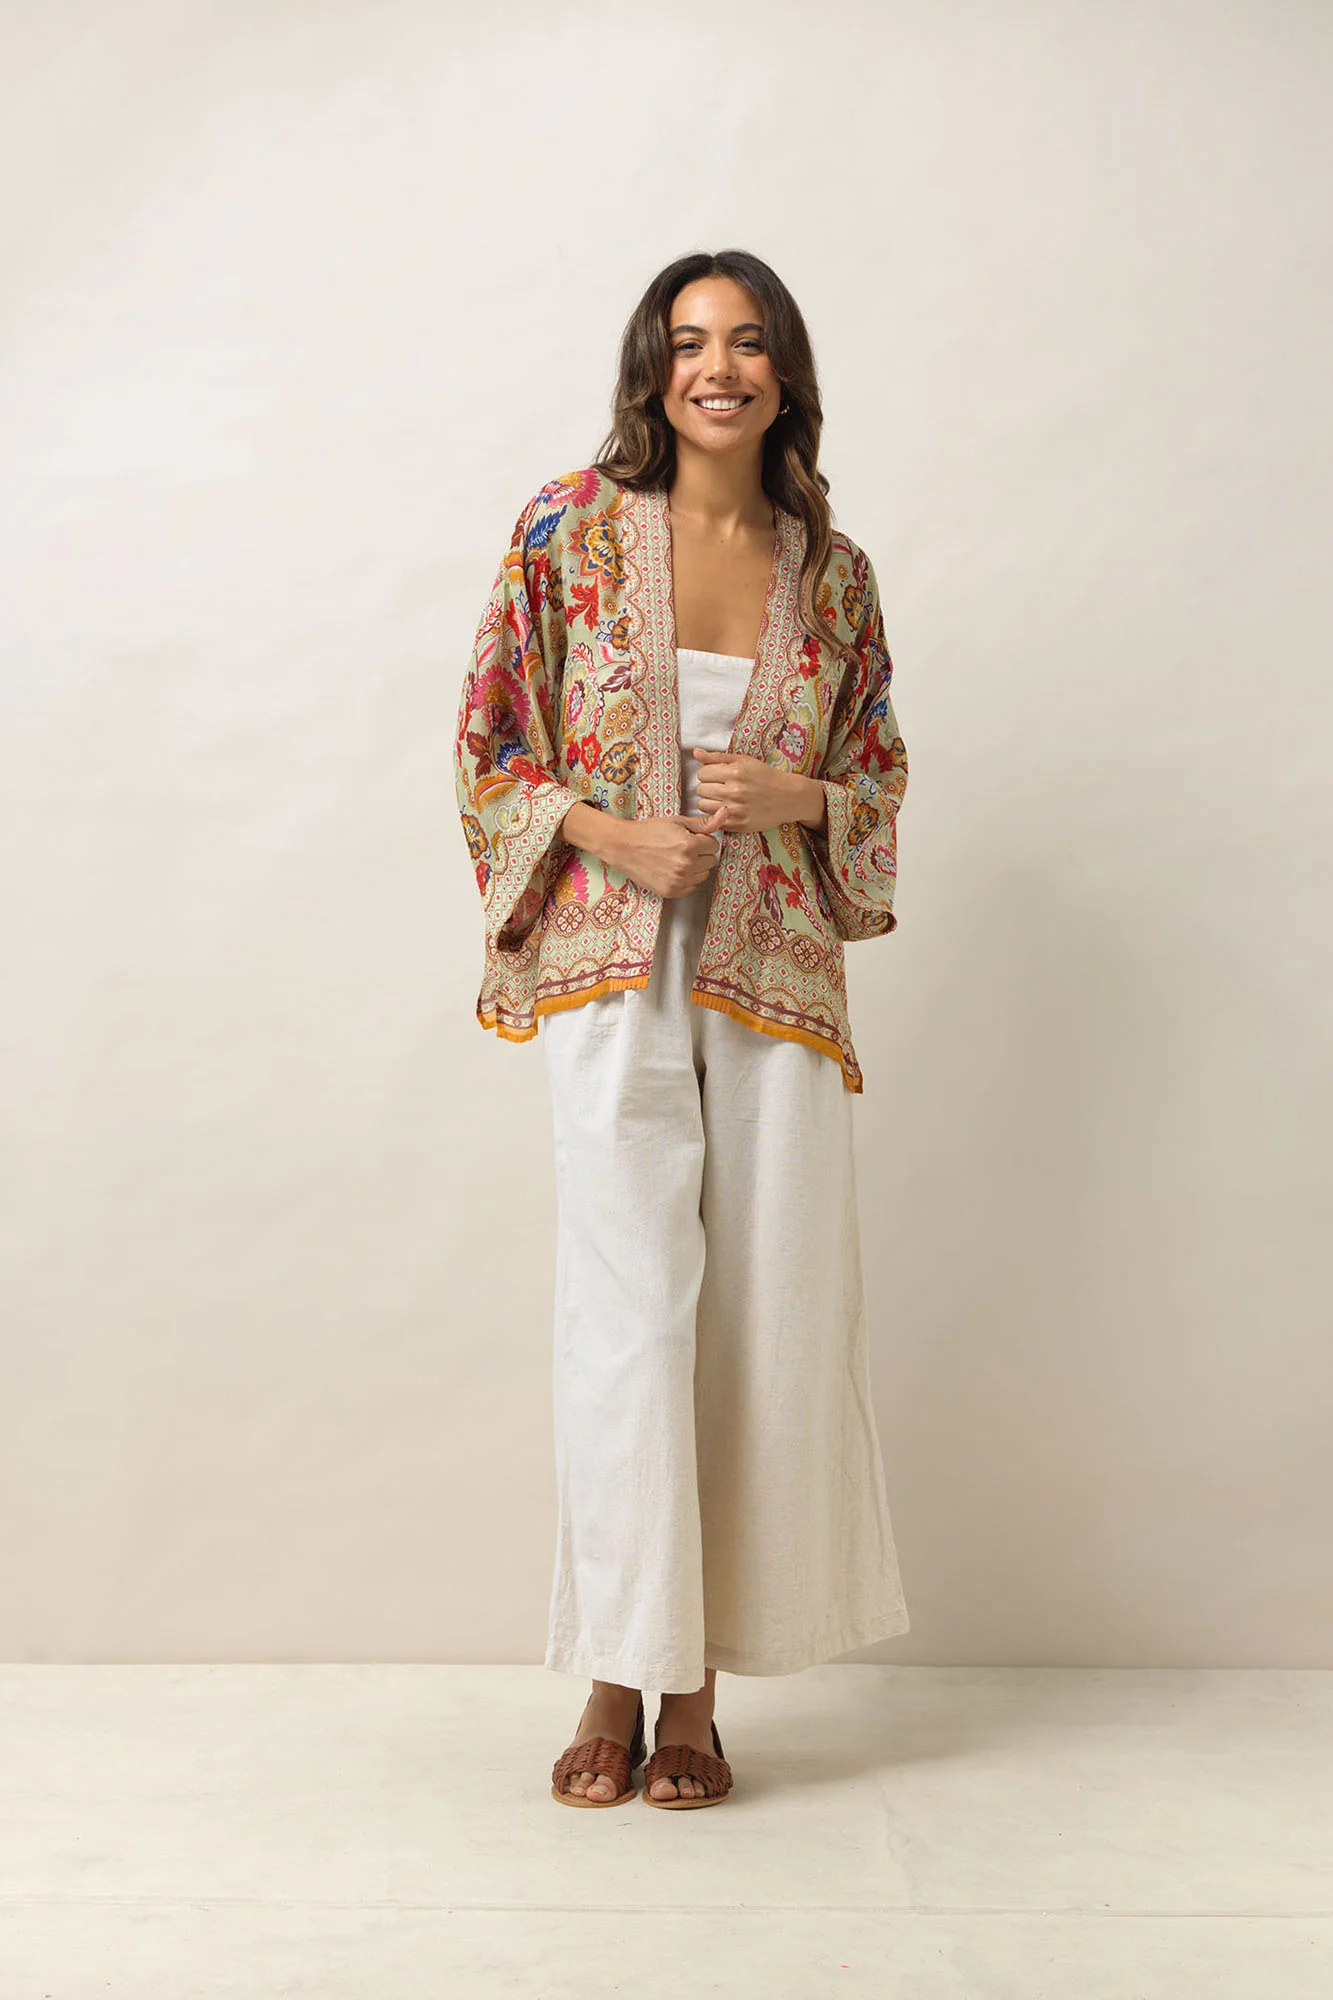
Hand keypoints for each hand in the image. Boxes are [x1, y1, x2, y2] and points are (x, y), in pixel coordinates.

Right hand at [611, 805, 729, 898]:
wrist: (624, 847)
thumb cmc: (650, 831)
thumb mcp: (677, 822)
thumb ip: (704, 823)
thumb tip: (726, 813)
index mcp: (689, 846)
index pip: (714, 846)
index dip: (702, 840)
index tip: (689, 838)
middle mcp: (686, 866)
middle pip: (710, 861)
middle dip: (700, 854)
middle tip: (681, 847)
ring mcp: (678, 881)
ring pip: (703, 875)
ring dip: (695, 867)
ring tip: (676, 858)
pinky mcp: (671, 891)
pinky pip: (691, 887)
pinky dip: (686, 879)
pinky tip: (672, 869)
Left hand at [691, 749, 824, 832]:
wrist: (789, 797)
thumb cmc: (766, 776)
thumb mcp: (744, 761)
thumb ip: (717, 757)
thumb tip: (696, 752)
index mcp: (735, 772)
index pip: (702, 773)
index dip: (708, 774)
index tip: (717, 776)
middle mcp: (735, 791)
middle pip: (701, 790)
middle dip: (708, 787)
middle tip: (721, 787)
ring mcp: (736, 809)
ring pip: (703, 806)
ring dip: (710, 801)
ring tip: (723, 798)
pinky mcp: (739, 824)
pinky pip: (714, 819)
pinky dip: (717, 814)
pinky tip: (728, 808)